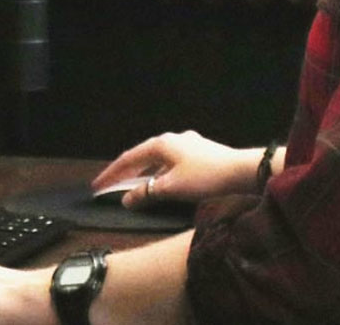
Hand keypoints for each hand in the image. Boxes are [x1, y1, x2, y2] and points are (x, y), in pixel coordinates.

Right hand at [91, 131, 253, 207]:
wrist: (241, 170)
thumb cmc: (205, 176)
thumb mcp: (171, 188)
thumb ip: (146, 193)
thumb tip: (127, 199)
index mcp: (161, 144)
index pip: (128, 158)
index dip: (112, 174)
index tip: (97, 185)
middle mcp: (172, 139)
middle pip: (142, 156)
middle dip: (126, 172)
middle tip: (111, 186)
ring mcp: (187, 144)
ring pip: (158, 160)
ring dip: (145, 173)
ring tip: (134, 187)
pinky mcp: (199, 152)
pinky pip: (171, 163)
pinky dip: (160, 173)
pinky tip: (163, 183)